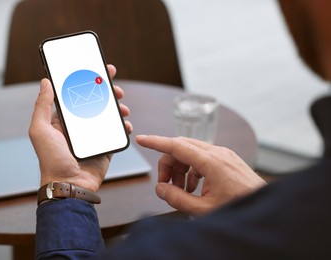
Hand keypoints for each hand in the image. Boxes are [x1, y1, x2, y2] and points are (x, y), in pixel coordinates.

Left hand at [29, 65, 131, 191]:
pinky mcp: (105, 147)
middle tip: (115, 88)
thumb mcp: (40, 130)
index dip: (88, 81)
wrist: (69, 186)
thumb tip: (45, 82)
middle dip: (108, 93)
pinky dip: (124, 127)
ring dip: (118, 109)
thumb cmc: (51, 160)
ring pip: (108, 116)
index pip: (77, 95)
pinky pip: (117, 133)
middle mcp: (79, 126)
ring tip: (122, 108)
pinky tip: (125, 124)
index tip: (98, 70)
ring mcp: (93, 136)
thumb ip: (42, 106)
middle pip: (97, 103)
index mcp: (63, 120)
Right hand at [136, 135, 265, 214]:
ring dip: (180, 168)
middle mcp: (217, 152)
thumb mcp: (203, 209)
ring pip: (190, 152)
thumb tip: (160, 188)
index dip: (156, 142)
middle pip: (181, 148)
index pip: (176, 145)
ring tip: (180, 190)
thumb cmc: (239, 207)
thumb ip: (177, 198)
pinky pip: (201, 158)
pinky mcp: (226, 159)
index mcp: (211, 162)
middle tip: (165, 186)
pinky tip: (193, 187)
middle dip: (168, 165)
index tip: (141, 139)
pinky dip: (192, 170)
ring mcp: (223, 154)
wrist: (265, 208)